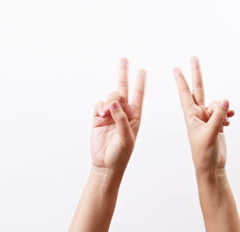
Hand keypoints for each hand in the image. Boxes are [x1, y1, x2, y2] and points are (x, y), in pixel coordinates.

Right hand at [91, 58, 145, 175]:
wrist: (106, 165)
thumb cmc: (121, 154)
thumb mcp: (126, 138)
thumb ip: (121, 119)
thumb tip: (113, 102)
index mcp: (134, 116)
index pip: (138, 95)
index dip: (140, 82)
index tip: (142, 70)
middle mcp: (122, 112)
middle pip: (123, 89)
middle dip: (123, 74)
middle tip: (123, 59)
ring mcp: (110, 115)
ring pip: (110, 97)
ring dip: (108, 101)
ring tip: (106, 113)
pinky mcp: (98, 118)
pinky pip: (99, 104)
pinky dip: (99, 106)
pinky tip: (101, 114)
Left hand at [173, 57, 234, 180]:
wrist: (211, 166)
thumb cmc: (204, 153)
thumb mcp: (210, 134)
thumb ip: (218, 116)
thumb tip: (225, 99)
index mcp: (191, 115)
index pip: (185, 94)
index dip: (182, 80)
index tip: (176, 68)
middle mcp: (198, 114)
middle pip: (198, 90)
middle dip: (196, 74)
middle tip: (193, 58)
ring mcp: (208, 118)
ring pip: (217, 104)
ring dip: (222, 110)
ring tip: (225, 122)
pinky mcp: (216, 124)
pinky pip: (223, 112)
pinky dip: (227, 114)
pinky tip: (230, 120)